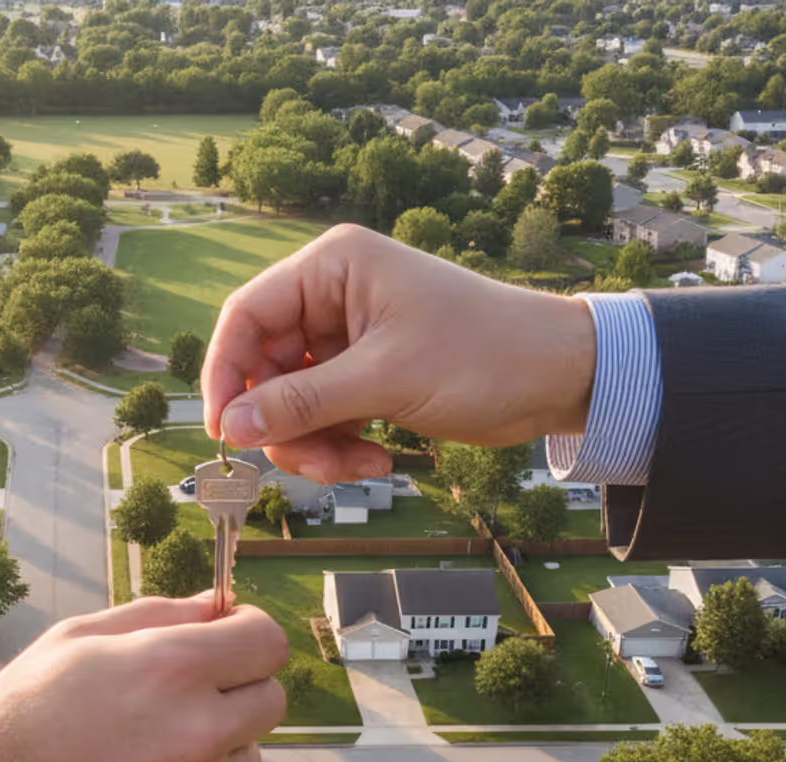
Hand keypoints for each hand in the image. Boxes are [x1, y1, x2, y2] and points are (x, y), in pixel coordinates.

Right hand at [0, 594, 286, 761]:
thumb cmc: (19, 716)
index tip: (229, 639)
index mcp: (173, 669)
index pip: (267, 642)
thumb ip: (158, 615)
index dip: (249, 634)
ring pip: (247, 759)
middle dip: (239, 689)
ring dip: (216, 749)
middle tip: (188, 695)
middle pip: (271, 700)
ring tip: (147, 751)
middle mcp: (198, 733)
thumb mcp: (76, 639)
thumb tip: (216, 608)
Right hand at [202, 224, 599, 483]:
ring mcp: (349, 340)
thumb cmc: (485, 354)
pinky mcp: (367, 376)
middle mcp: (333, 297)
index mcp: (332, 268)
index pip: (245, 316)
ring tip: (361, 468)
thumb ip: (303, 402)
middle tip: (314, 464)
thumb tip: (231, 426)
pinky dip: (340, 447)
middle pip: (265, 369)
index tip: (225, 431)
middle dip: (285, 425)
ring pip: (292, 402)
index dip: (225, 373)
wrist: (560, 377)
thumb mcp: (386, 379)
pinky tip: (380, 460)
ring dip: (315, 446)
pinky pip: (324, 418)